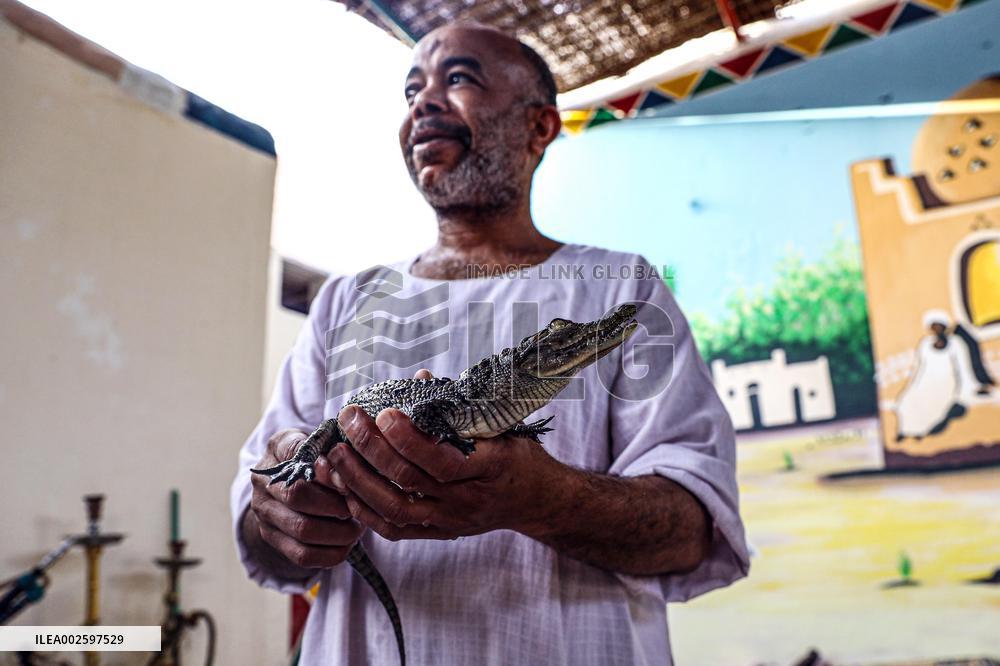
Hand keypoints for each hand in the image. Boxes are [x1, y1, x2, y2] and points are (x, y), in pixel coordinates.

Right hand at [247, 429, 364, 568]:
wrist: (287, 486)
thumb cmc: (317, 460)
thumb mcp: (324, 444)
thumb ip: (334, 453)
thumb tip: (345, 477)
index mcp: (277, 448)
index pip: (296, 453)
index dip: (326, 470)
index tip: (349, 480)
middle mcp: (264, 480)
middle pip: (298, 495)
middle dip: (336, 505)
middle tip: (359, 508)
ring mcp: (264, 512)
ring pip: (303, 529)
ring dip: (339, 532)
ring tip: (358, 527)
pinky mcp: (271, 539)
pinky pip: (303, 555)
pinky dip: (332, 554)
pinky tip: (347, 544)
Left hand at [323, 370, 563, 541]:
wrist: (538, 500)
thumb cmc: (517, 454)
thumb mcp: (500, 424)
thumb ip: (458, 405)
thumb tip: (420, 378)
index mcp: (489, 466)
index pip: (440, 458)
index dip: (406, 438)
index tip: (382, 412)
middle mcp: (468, 499)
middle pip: (409, 480)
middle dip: (371, 449)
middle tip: (348, 420)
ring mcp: (452, 520)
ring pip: (395, 508)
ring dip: (358, 480)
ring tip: (335, 454)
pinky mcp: (440, 533)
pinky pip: (395, 530)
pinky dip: (365, 510)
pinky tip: (345, 487)